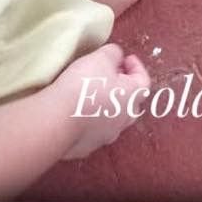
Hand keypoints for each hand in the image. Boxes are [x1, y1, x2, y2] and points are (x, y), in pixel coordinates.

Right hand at [58, 42, 150, 158]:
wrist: (57, 120)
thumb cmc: (84, 85)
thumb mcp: (101, 57)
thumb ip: (113, 54)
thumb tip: (116, 57)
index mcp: (132, 98)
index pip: (143, 81)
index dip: (136, 67)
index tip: (126, 58)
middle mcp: (123, 121)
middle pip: (131, 103)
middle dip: (123, 88)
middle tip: (111, 76)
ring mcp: (105, 137)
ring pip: (113, 120)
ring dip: (107, 106)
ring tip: (93, 94)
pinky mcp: (86, 147)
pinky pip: (93, 131)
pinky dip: (90, 120)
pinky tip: (78, 112)